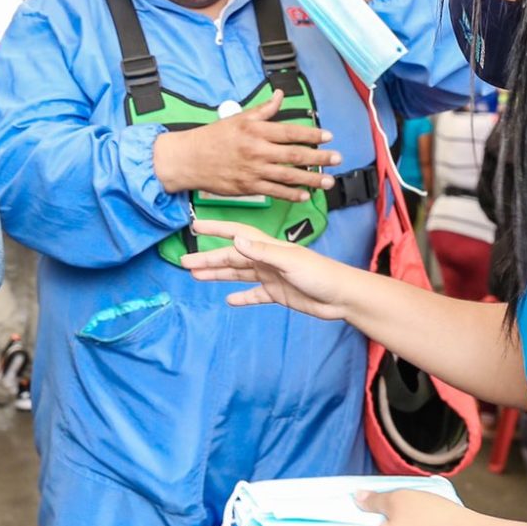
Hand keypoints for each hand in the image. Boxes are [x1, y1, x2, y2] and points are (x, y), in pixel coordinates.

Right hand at [151, 90, 339, 201]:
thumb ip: (263, 110)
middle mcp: (257, 150)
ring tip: (328, 181)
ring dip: (311, 179)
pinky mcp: (247, 187)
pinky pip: (274, 192)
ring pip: (288, 176)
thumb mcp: (238, 118)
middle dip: (319, 158)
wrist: (189, 159)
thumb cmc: (213, 137)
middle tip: (337, 159)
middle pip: (294, 154)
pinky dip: (291, 194)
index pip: (290, 131)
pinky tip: (305, 195)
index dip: (311, 134)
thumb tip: (279, 95)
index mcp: (256, 130)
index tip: (328, 136)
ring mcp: (253, 170)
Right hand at [181, 219, 361, 320]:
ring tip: (196, 276)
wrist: (342, 296)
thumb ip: (262, 250)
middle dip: (208, 258)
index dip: (216, 229)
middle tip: (184, 262)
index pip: (237, 233)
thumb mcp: (289, 261)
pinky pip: (255, 295)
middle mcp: (267, 260)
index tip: (195, 226)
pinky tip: (229, 299)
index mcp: (269, 247)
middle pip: (231, 257)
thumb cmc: (321, 274)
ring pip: (238, 274)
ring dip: (218, 274)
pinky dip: (242, 297)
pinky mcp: (278, 294)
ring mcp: (272, 277)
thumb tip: (235, 239)